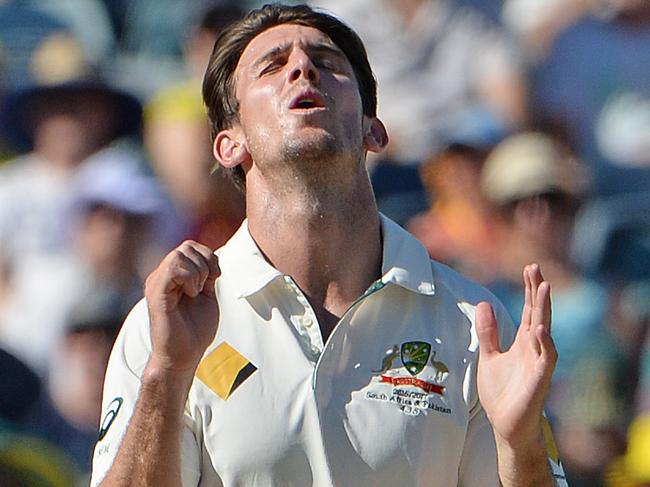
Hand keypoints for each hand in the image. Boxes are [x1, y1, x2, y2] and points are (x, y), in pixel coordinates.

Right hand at [144, 240, 219, 373]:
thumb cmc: (195, 330)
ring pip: (179, 254)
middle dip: (205, 263)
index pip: (191, 246)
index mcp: (172, 276)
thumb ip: (207, 275)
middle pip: (187, 247)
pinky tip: (191, 294)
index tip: (214, 278)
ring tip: (196, 292)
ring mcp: (157, 283)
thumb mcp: (207, 296)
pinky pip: (172, 268)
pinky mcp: (156, 293)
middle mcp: (161, 276)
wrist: (184, 355)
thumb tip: (213, 257)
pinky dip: (189, 277)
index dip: (208, 257)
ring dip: (197, 272)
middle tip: (204, 287)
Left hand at [476, 264, 556, 448]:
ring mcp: (538, 363)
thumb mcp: (488, 357)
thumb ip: (488, 333)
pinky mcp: (539, 379)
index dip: (529, 290)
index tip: (529, 268)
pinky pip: (545, 358)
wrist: (505, 426)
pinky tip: (539, 328)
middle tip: (535, 268)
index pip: (528, 310)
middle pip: (537, 313)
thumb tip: (483, 304)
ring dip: (544, 309)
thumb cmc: (501, 393)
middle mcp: (533, 348)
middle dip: (537, 291)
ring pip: (544, 330)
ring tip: (543, 287)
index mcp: (522, 343)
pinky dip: (543, 343)